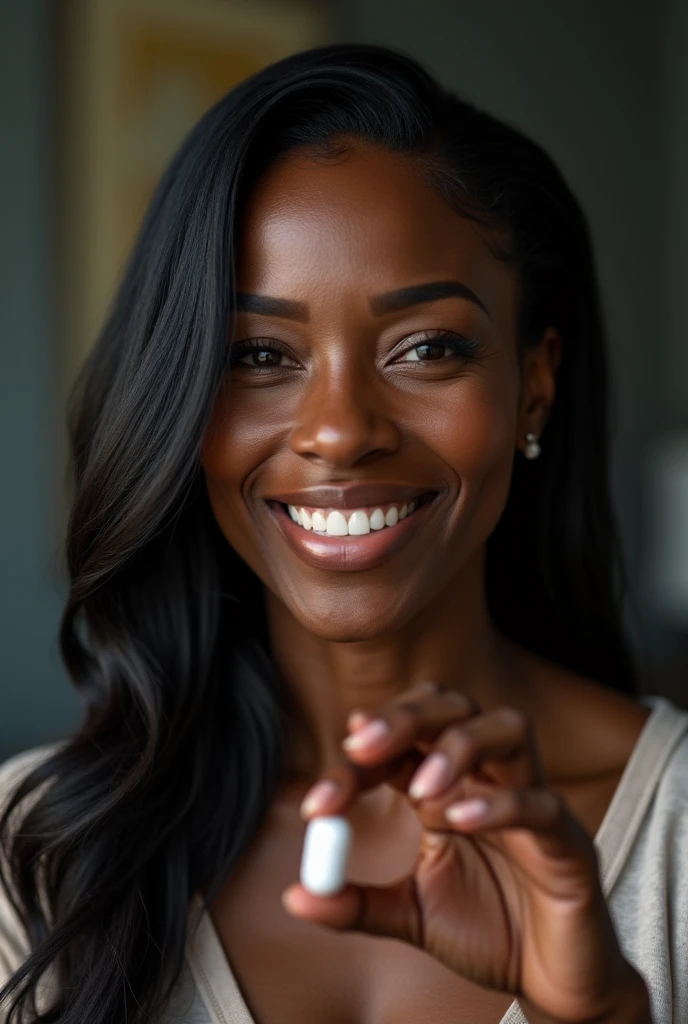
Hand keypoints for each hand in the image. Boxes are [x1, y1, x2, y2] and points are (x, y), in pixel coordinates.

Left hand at [282, 681, 647, 1022]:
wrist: (550, 981)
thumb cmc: (487, 931)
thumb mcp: (408, 915)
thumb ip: (355, 902)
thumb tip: (295, 896)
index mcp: (445, 784)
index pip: (401, 741)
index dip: (357, 761)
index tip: (317, 803)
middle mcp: (487, 777)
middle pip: (452, 708)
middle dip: (403, 716)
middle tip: (359, 745)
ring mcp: (530, 800)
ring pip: (508, 728)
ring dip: (458, 743)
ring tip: (419, 787)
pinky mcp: (569, 840)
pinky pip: (540, 804)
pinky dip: (500, 804)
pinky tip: (458, 820)